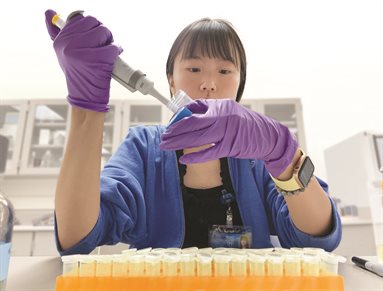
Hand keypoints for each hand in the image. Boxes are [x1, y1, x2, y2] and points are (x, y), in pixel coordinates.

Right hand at [44, 9, 121, 111]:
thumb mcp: (63, 53)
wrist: (85, 97)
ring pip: (104, 32)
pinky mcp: (97, 59)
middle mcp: (69, 45)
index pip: (79, 19)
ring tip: (107, 51)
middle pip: (94, 22)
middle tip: (103, 42)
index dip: (91, 26)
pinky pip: (113, 46)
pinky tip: (113, 58)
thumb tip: (49, 12)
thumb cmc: (78, 74)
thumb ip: (57, 33)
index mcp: (60, 41)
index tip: (93, 36)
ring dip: (110, 40)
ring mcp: (83, 52)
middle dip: (102, 31)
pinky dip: (117, 51)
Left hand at [160, 99, 297, 176]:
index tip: (169, 126)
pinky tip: (184, 158)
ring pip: (198, 137)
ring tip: (167, 146)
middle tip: (163, 138)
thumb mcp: (228, 110)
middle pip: (192, 124)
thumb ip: (208, 111)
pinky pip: (209, 152)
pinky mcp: (231, 146)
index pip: (193, 110)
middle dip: (174, 132)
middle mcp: (222, 117)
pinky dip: (195, 155)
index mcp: (220, 106)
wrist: (267, 135)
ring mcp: (227, 132)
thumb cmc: (245, 123)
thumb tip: (186, 113)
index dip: (178, 119)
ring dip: (179, 142)